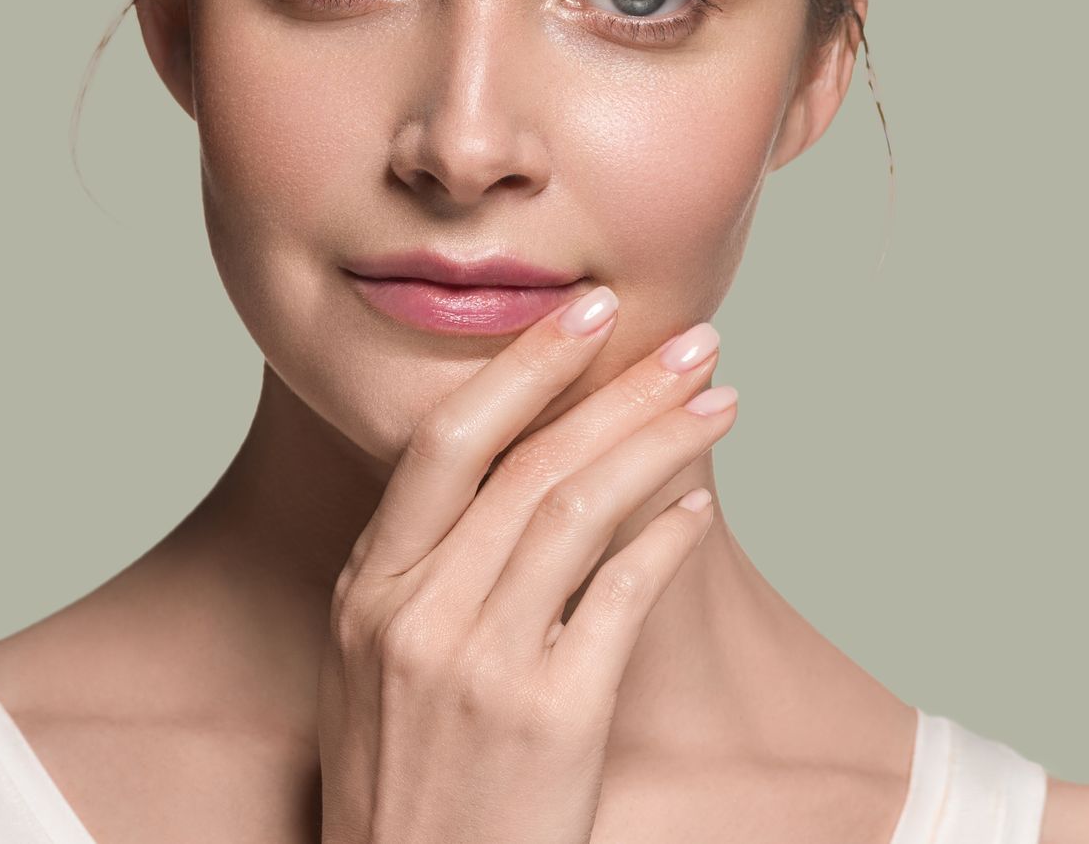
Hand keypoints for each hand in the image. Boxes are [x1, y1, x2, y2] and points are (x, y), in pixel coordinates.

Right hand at [317, 286, 737, 843]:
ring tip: (721, 403)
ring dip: (663, 442)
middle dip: (622, 386)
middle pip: (531, 463)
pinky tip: (699, 508)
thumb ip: (428, 568)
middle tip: (695, 340)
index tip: (589, 310)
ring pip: (584, 509)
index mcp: (368, 590)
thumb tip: (524, 464)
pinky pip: (623, 594)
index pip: (446, 441)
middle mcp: (416, 616)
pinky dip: (669, 538)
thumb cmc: (411, 778)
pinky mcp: (551, 715)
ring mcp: (481, 665)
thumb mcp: (378, 664)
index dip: (525, 366)